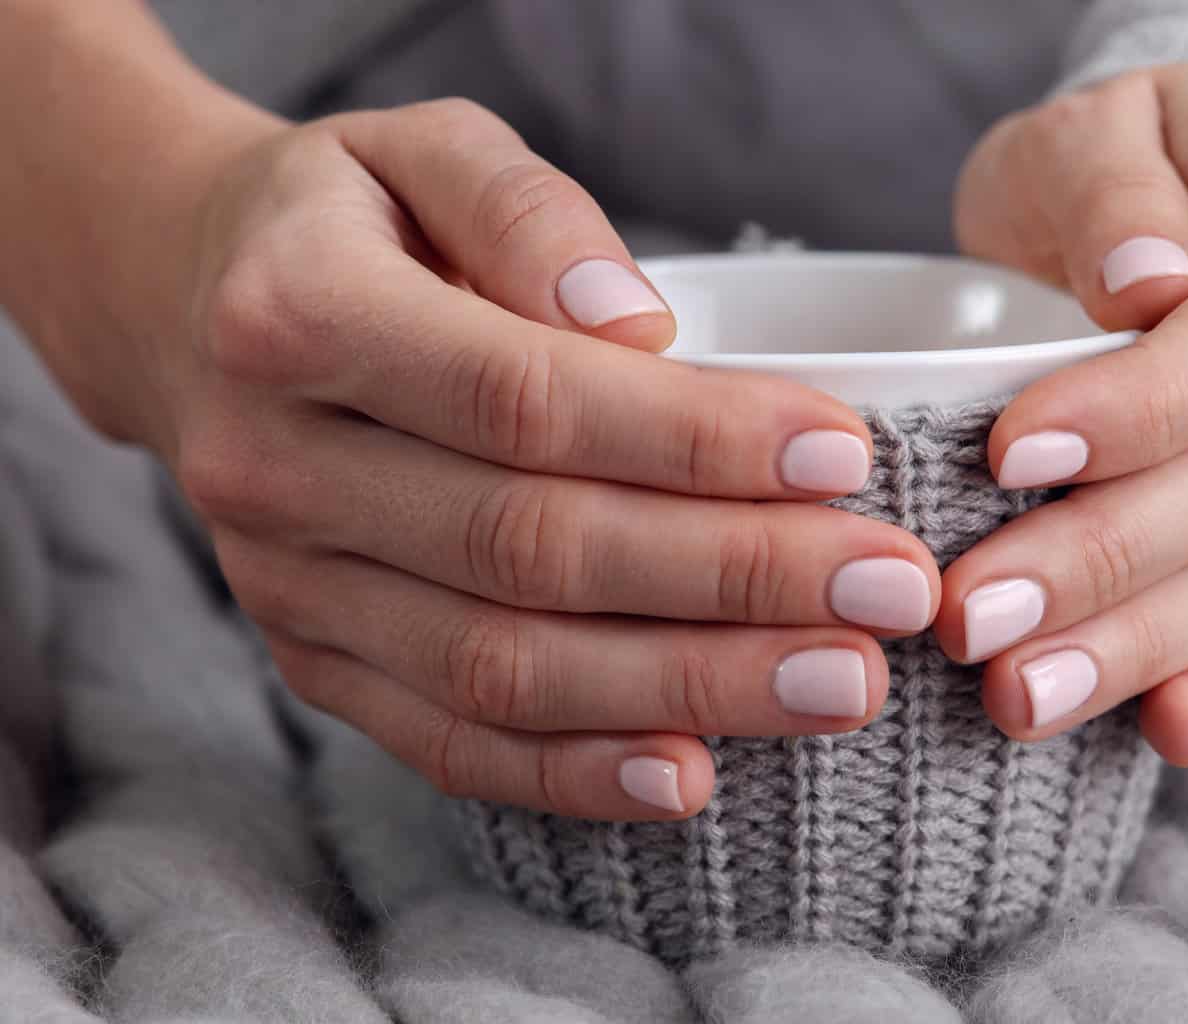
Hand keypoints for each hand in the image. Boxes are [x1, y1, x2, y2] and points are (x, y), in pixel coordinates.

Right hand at [145, 100, 940, 817]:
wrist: (192, 303)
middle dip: (734, 577)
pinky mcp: (313, 659)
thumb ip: (528, 212)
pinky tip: (694, 774)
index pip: (524, 398)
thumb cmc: (351, 217)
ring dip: (688, 687)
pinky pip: (446, 740)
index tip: (845, 455)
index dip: (694, 439)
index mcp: (298, 314)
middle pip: (531, 548)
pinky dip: (573, 773)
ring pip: (503, 665)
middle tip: (893, 590)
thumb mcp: (427, 149)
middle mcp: (274, 465)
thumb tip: (638, 325)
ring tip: (842, 684)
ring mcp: (286, 583)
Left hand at [943, 65, 1187, 764]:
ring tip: (1016, 694)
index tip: (1008, 455)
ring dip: (1131, 643)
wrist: (1166, 213)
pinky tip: (1162, 734)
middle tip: (970, 617)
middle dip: (1102, 558)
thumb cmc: (1102, 165)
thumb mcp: (1085, 134)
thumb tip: (1152, 289)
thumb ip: (1115, 196)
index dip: (1138, 411)